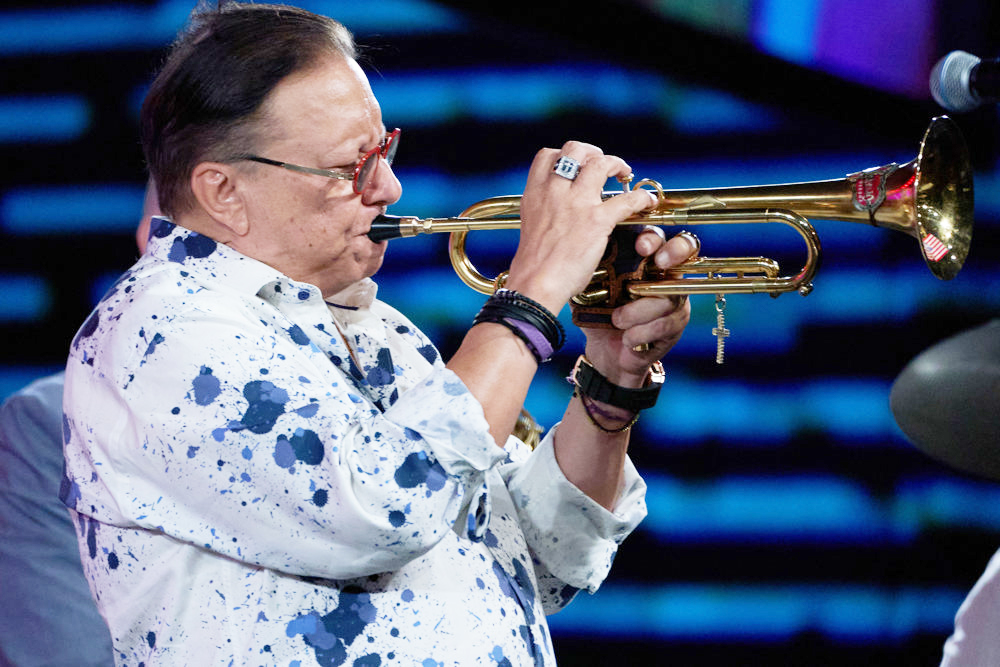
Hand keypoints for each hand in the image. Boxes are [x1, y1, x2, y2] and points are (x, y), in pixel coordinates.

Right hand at [503, 141, 657, 314]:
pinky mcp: (596, 220)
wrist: (535, 284)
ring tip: (624, 174)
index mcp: (534, 193)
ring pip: (601, 163)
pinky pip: (627, 199)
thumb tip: (556, 214)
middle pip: (575, 149)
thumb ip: (543, 212)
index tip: (577, 166)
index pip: (547, 156)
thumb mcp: (530, 227)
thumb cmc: (533, 266)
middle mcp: (554, 191)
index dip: (565, 155)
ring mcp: (576, 203)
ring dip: (617, 164)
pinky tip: (647, 202)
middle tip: (604, 165)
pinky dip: (641, 198)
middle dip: (593, 152)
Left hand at [581, 228, 698, 385]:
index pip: (658, 235)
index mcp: (643, 258)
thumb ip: (591, 270)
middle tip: (658, 262)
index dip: (654, 237)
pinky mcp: (676, 324)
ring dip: (639, 311)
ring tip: (617, 320)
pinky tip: (628, 337)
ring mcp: (675, 297)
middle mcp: (665, 272)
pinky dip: (641, 332)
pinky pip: (665, 324)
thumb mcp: (590, 290)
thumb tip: (582, 251)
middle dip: (674, 251)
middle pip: (686, 248)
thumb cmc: (598, 313)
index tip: (640, 247)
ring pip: (668, 296)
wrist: (605, 351)